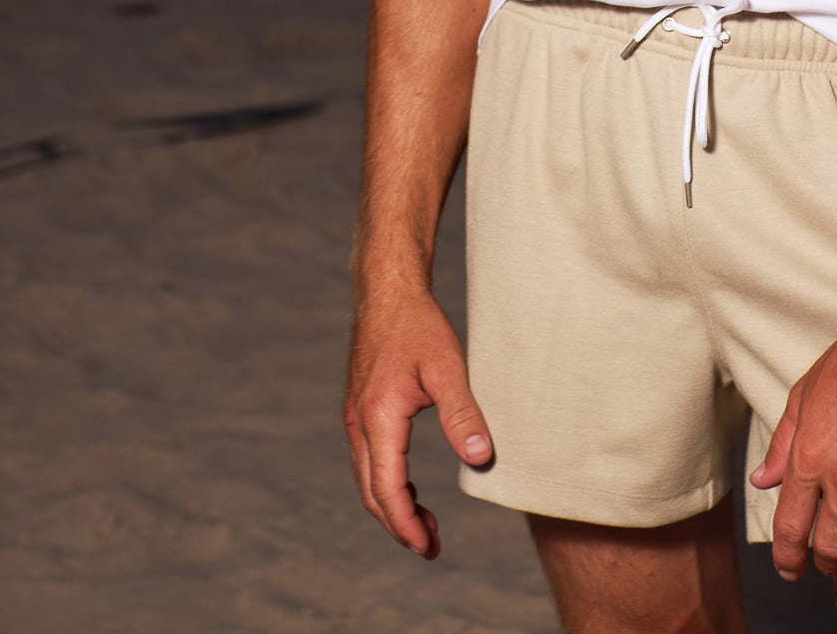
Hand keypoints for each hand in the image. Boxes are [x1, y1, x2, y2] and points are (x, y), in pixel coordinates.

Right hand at [344, 288, 494, 557]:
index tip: (428, 547)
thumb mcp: (448, 367)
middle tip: (430, 546)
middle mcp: (359, 422)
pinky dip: (386, 480)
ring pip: (367, 477)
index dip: (406, 524)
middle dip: (399, 524)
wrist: (387, 290)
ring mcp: (355, 414)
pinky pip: (368, 458)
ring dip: (392, 504)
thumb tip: (481, 459)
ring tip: (425, 523)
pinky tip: (408, 484)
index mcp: (378, 417)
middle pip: (372, 491)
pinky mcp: (360, 406)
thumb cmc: (418, 325)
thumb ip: (463, 413)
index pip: (387, 489)